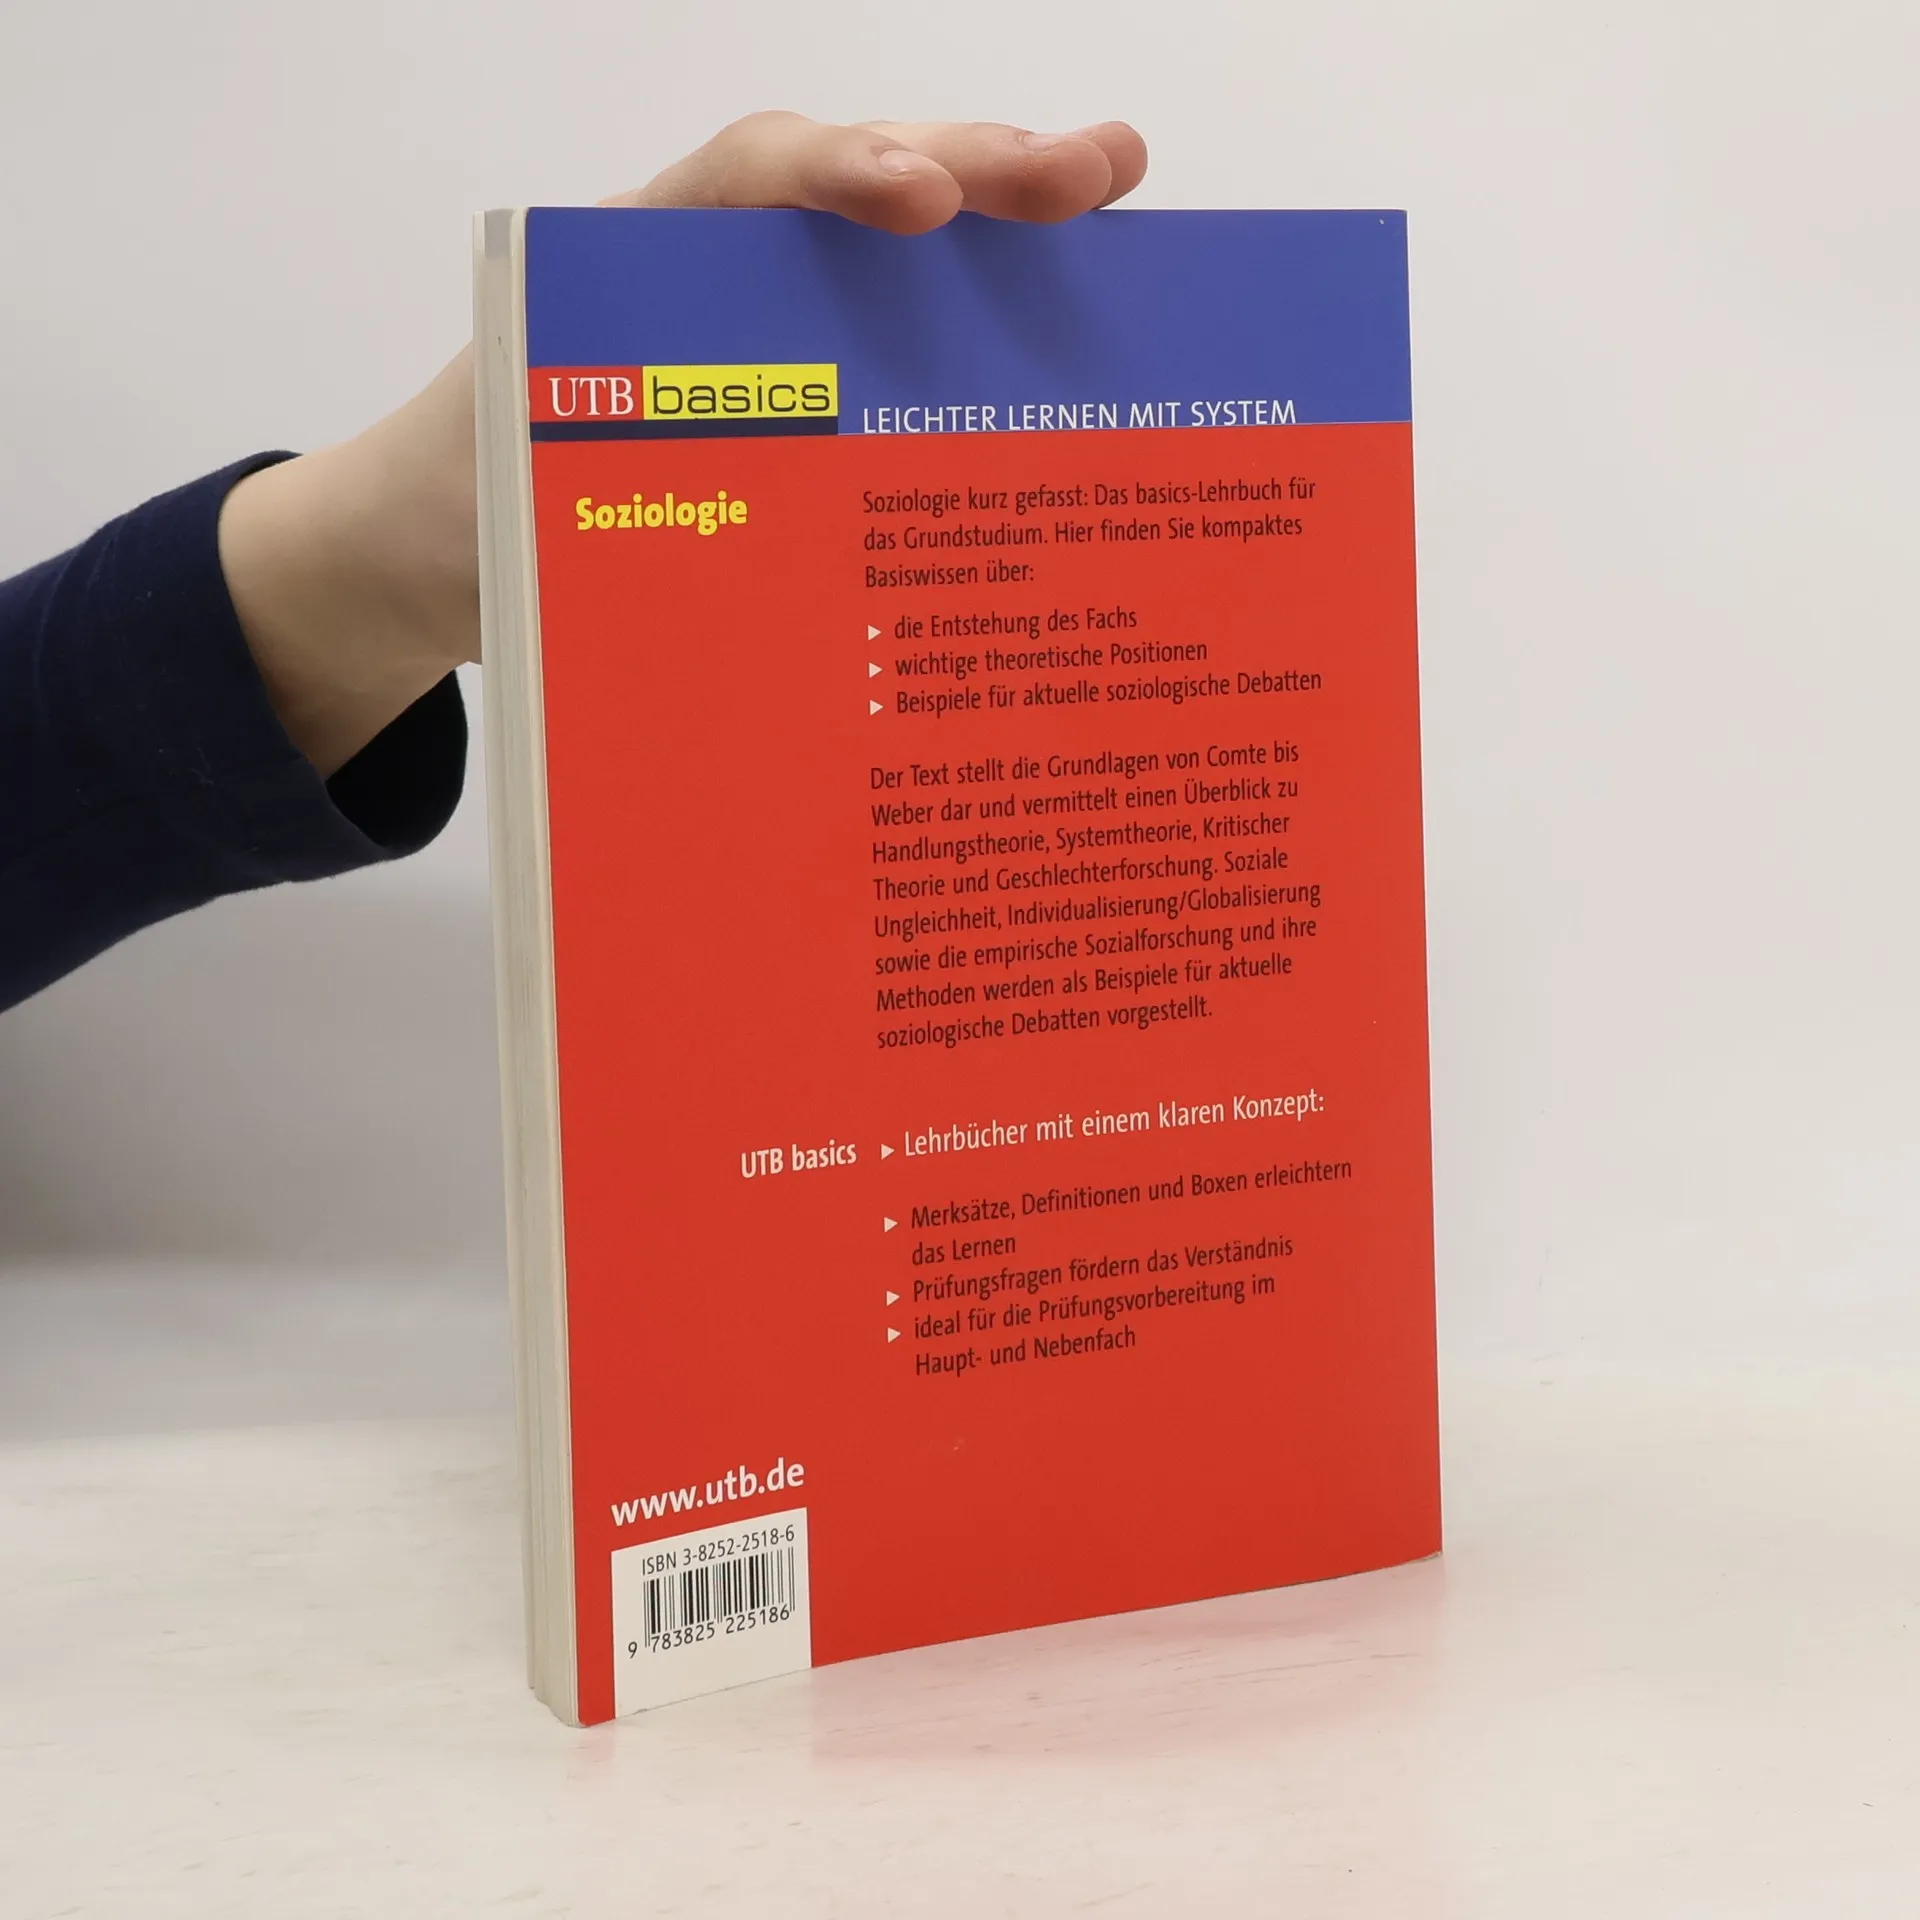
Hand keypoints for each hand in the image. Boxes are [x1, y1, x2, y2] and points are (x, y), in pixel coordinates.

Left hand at [218, 114, 1147, 776]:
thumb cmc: (468, 516)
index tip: (922, 206)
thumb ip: (600, 515)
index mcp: (635, 273)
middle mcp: (716, 275)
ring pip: (895, 254)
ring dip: (1004, 229)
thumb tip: (737, 592)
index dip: (839, 179)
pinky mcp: (800, 385)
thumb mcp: (512, 513)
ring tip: (1113, 196)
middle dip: (977, 169)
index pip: (747, 183)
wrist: (433, 543)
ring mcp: (766, 326)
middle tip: (1096, 173)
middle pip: (854, 189)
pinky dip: (980, 320)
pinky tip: (1065, 319)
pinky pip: (896, 337)